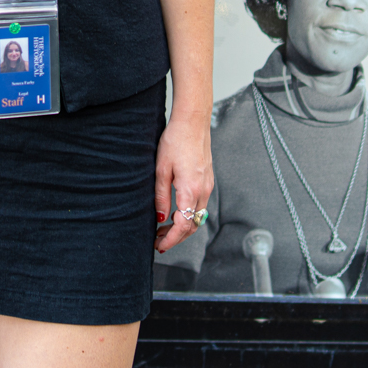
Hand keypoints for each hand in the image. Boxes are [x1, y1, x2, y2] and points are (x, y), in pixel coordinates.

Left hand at [153, 111, 212, 252]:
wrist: (193, 122)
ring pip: (198, 217)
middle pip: (193, 225)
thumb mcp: (161, 169)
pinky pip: (200, 205)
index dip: (172, 239)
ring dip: (182, 227)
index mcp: (191, 190)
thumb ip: (161, 196)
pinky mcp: (208, 180)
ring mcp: (208, 186)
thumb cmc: (176, 140)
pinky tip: (175, 213)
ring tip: (163, 230)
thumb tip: (161, 218)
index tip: (160, 246)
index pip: (184, 225)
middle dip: (176, 237)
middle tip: (159, 242)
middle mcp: (204, 191)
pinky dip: (189, 215)